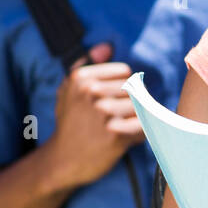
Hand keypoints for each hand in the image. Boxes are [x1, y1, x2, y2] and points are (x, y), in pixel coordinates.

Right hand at [42, 42, 144, 188]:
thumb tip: (107, 46)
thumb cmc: (70, 124)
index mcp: (81, 78)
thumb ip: (86, 64)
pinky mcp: (116, 133)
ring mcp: (104, 112)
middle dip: (132, 105)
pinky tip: (128, 140)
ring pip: (142, 106)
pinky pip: (145, 125)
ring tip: (121, 130)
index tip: (111, 103)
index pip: (125, 73)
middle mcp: (92, 92)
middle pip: (135, 90)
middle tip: (116, 121)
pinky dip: (142, 134)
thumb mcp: (68, 90)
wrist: (62, 161)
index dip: (123, 89)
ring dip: (138, 120)